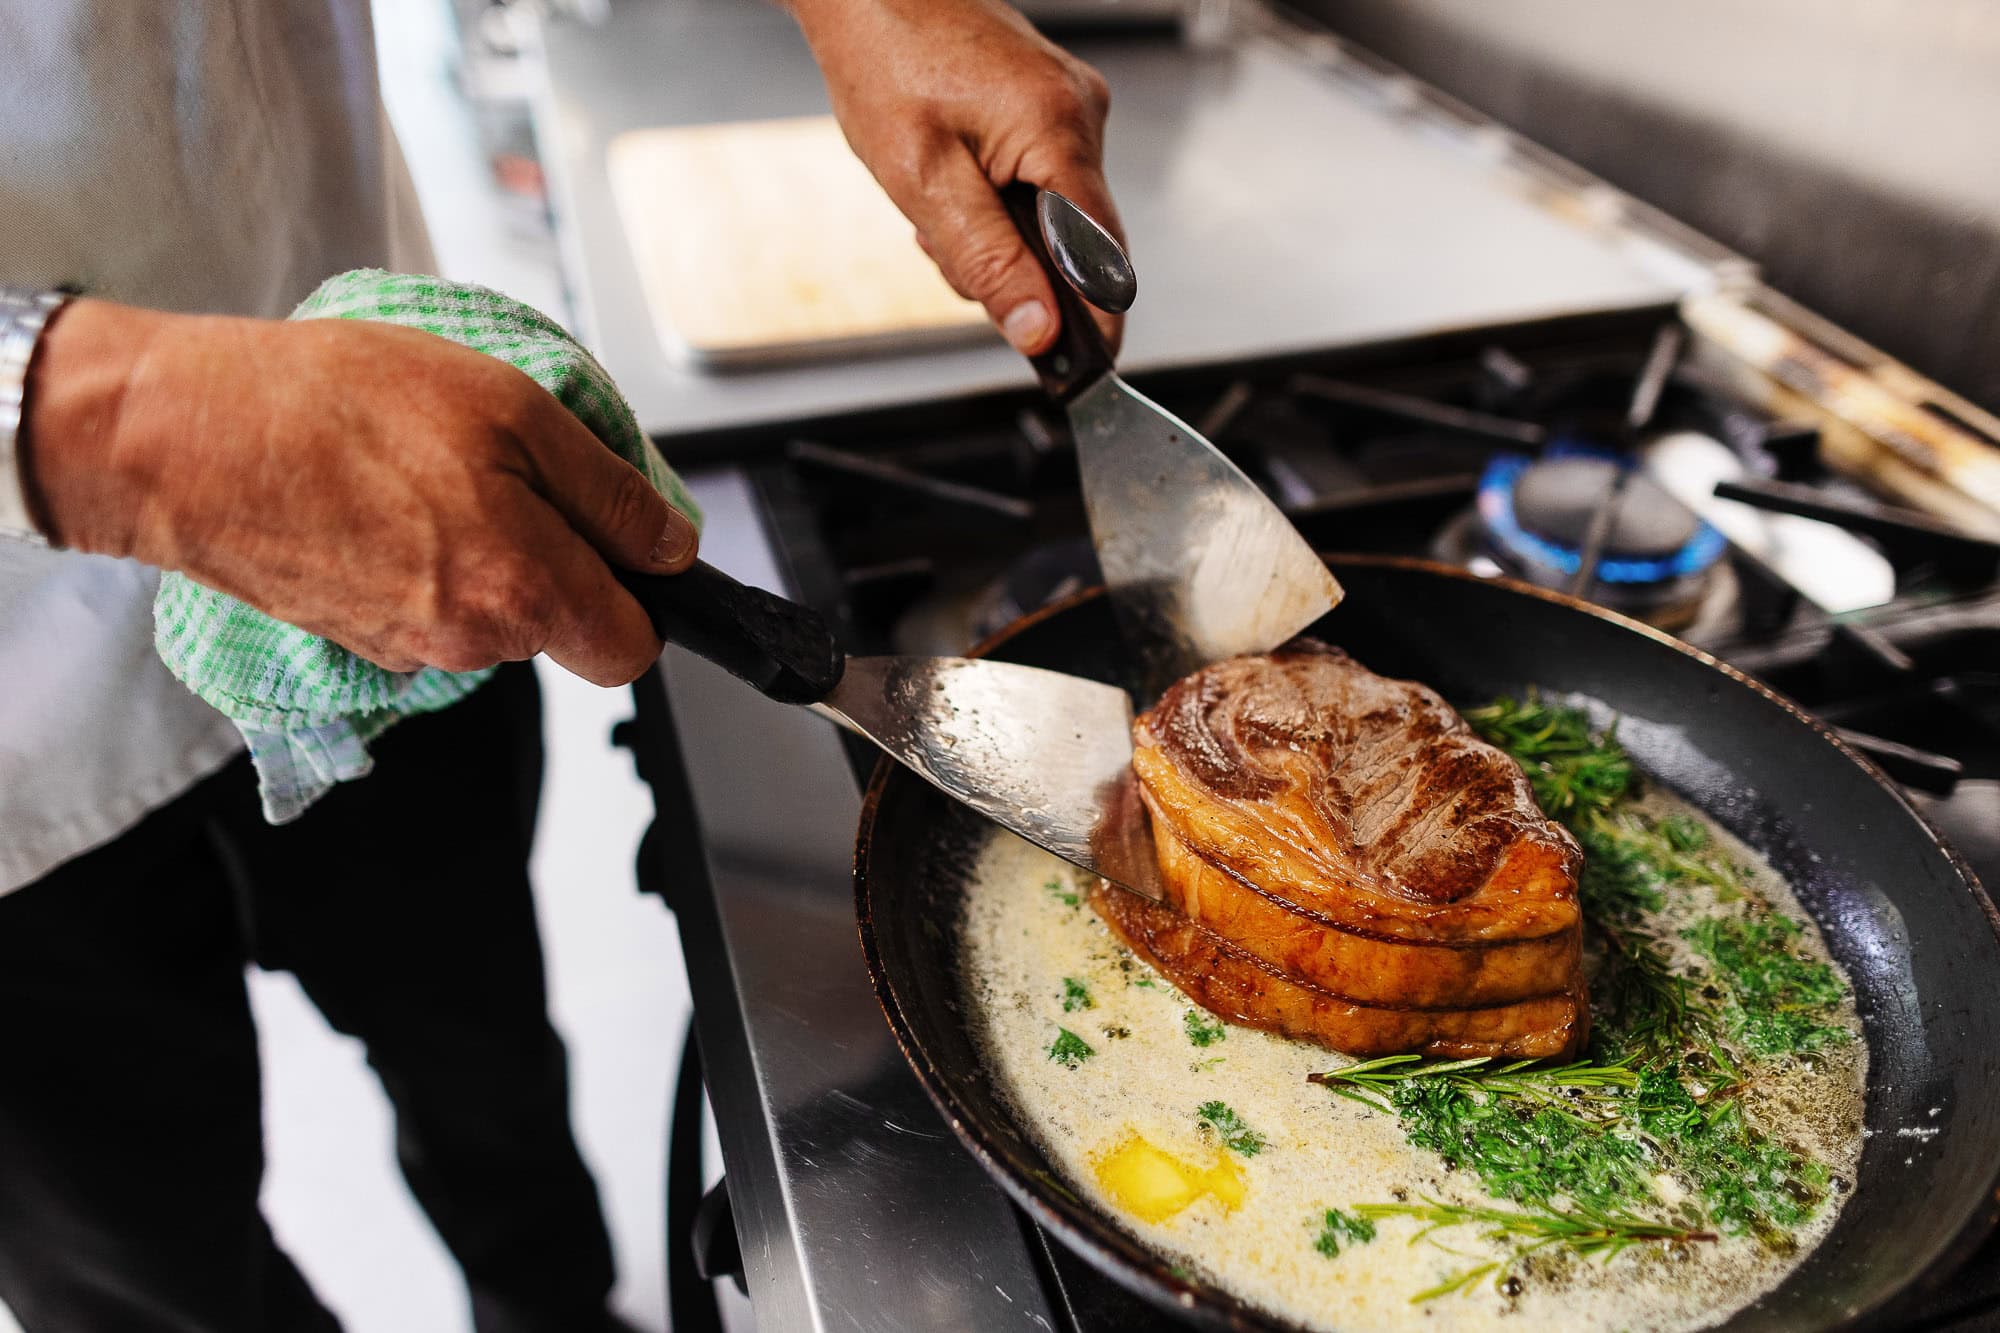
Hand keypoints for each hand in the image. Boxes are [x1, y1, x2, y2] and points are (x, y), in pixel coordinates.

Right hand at [22, 299, 698, 685]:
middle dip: (561, 564)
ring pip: (495, 616)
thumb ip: (612, 494)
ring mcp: (409, 649)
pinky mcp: (359, 638)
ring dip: (488, 552)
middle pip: (563, 628)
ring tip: (430, 472)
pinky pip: (432, 608)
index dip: (641, 594)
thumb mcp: (516, 411)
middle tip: (510, 475)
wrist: (183, 438)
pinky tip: (386, 499)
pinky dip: (427, 560)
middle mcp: (470, 642)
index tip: (621, 542)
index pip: (632, 648)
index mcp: (524, 593)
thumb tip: (673, 548)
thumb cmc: (338, 406)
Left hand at [789, 0, 1124, 355]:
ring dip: (997, 233)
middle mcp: (1082, 115)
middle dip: (1013, 267)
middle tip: (942, 244)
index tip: (1079, 373)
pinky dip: (997, 200)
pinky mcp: (1051, 106)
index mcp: (1059, 131)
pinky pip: (1041, 182)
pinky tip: (955, 178)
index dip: (1092, 322)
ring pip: (1052, 217)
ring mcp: (1071, 107)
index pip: (1104, 258)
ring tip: (938, 199)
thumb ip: (985, 260)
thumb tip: (1038, 329)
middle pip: (1075, 243)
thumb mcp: (922, 180)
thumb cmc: (884, 60)